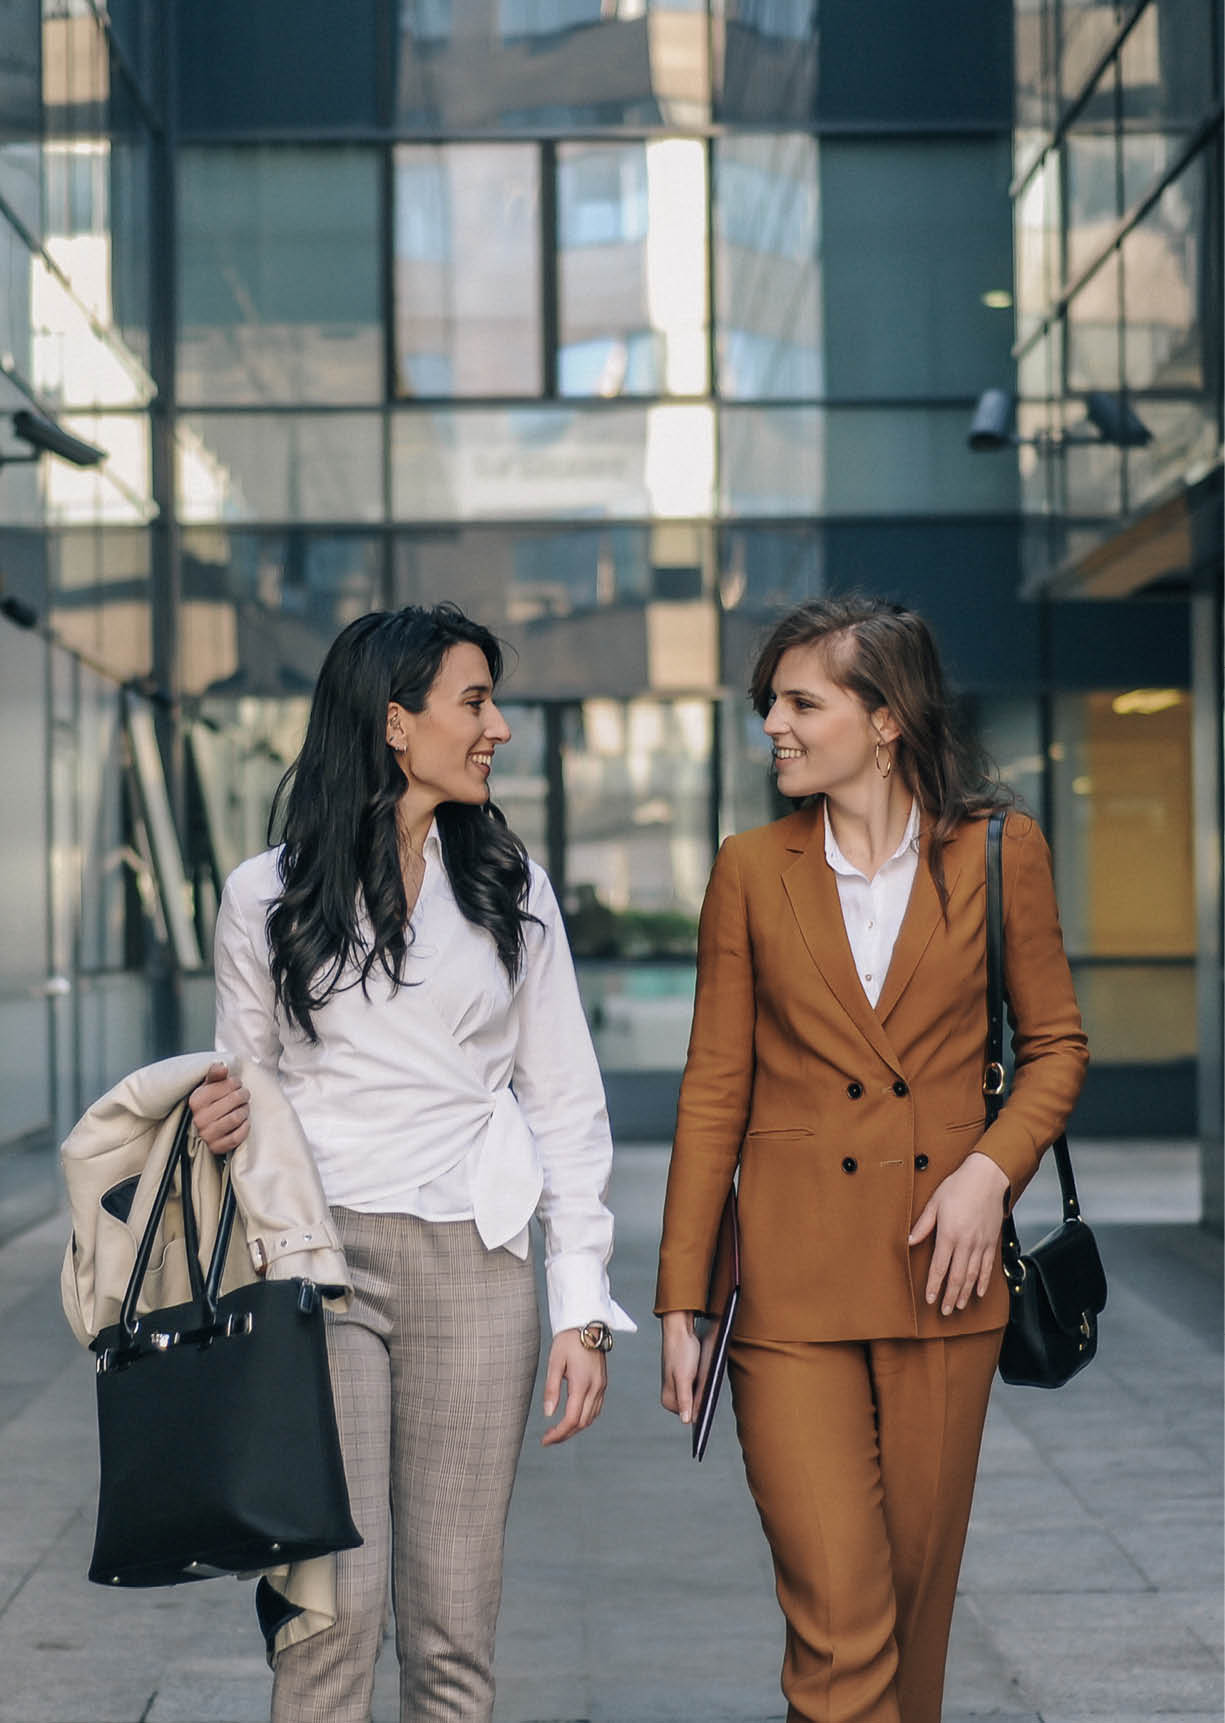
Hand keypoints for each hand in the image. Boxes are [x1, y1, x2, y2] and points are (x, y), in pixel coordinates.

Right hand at [188, 1062, 249, 1155]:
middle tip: (243, 1095)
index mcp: (196, 1100)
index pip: (228, 1085)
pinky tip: (243, 1122)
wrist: (206, 1126)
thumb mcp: (210, 1085)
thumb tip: (222, 1067)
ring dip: (245, 1111)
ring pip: (236, 1118)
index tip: (237, 1084)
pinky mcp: (216, 1147)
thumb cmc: (210, 1101)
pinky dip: (244, 1128)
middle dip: (243, 1096)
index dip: (237, 1083)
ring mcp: (207, 1134)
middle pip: (235, 1101)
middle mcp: (199, 1118)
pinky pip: (237, 1137)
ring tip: (243, 1107)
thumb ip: (215, 1074)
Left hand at [540, 1330, 605, 1445]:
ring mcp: (601, 1386)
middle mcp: (595, 1388)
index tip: (545, 1440)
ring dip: (575, 1428)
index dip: (558, 1434)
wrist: (588, 1324)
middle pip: (582, 1423)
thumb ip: (551, 1389)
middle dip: (565, 1434)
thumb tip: (548, 1414)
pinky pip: (596, 1408)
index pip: (571, 1419)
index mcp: (582, 1384)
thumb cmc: (568, 1341)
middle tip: (549, 1438)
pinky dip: (584, 1418)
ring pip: (591, 1418)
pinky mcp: (603, 1383)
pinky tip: (573, 1417)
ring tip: (558, 1430)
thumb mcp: (554, 1362)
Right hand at [659, 1310, 700, 1423]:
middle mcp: (672, 1397)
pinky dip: (703, 1383)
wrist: (680, 1332)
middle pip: (693, 1407)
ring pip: (697, 1397)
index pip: (689, 1416)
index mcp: (668, 1400)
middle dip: (702, 1398)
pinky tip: (704, 1374)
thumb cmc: (680, 1352)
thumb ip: (685, 1399)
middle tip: (706, 1384)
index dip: (701, 1409)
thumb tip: (686, 1420)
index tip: (708, 1402)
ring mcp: (678, 1388)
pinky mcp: (685, 1380)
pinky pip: (697, 1388)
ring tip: (704, 1376)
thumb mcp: (683, 1378)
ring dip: (703, 1390)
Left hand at [908, 1151, 1010, 1315]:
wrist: (988, 1177)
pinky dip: (984, 1282)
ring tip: (959, 1306)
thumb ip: (923, 1225)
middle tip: (945, 1311)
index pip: (939, 1267)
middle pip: (957, 1277)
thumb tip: (909, 1240)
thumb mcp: (935, 1202)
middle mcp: (966, 1243)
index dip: (933, 1285)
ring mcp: (981, 1244)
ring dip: (966, 1294)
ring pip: (973, 1276)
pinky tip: (979, 1292)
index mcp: (949, 1234)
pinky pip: (988, 1267)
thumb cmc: (959, 1186)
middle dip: (950, 1296)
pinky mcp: (992, 1241)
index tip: (929, 1299)